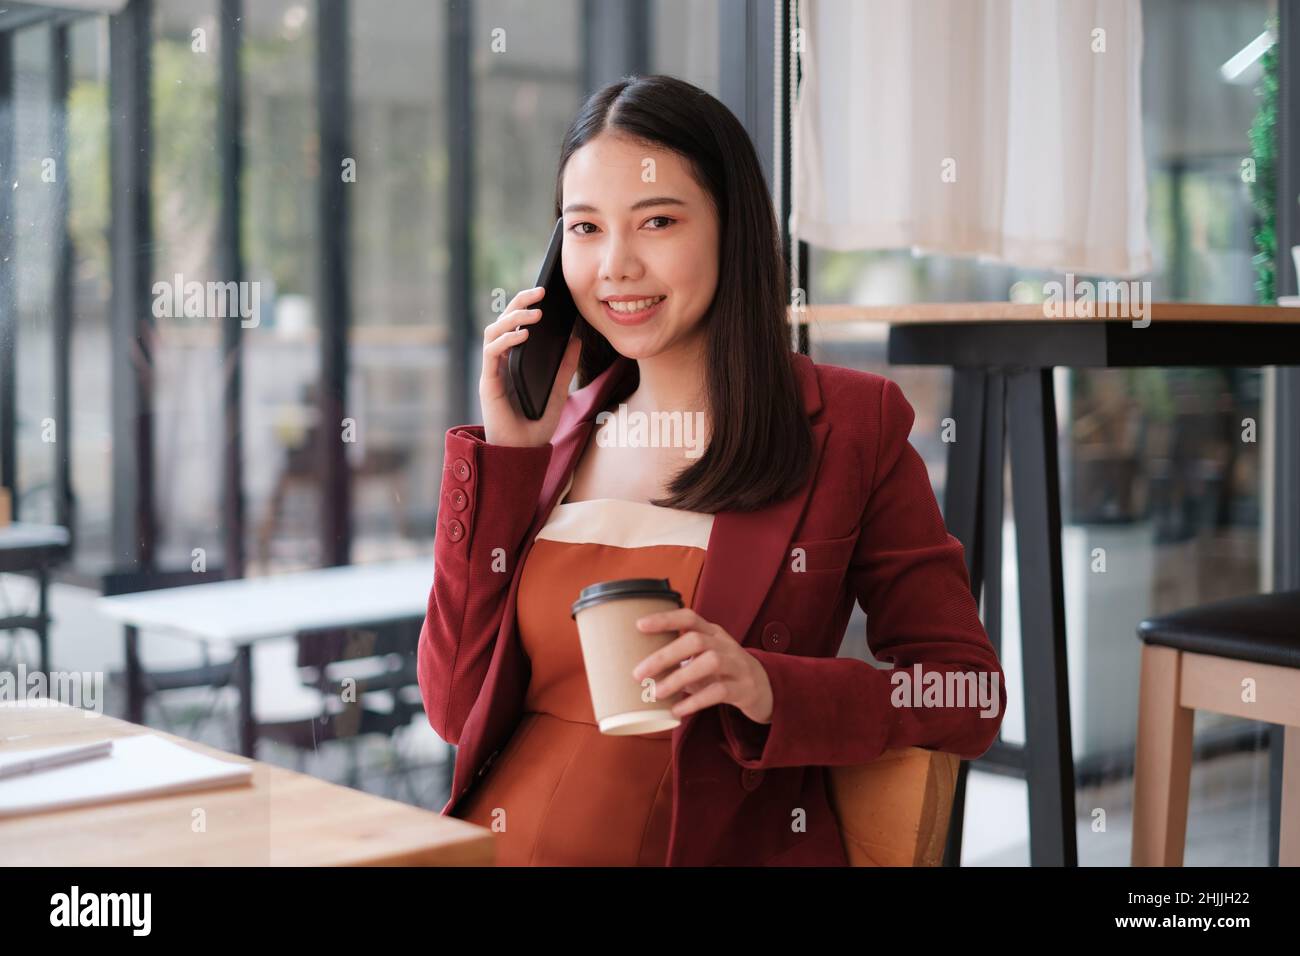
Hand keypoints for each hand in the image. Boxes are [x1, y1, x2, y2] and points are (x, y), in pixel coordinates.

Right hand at [480, 285, 581, 446]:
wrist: (523, 451)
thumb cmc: (537, 423)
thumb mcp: (559, 390)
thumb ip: (565, 366)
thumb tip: (576, 338)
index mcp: (516, 360)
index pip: (516, 324)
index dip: (526, 305)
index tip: (546, 292)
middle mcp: (501, 362)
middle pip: (502, 320)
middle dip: (519, 302)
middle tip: (541, 291)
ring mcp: (493, 370)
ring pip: (493, 331)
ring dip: (513, 318)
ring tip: (536, 314)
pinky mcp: (488, 382)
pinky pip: (491, 353)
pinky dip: (506, 340)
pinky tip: (524, 335)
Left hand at [630, 608, 772, 723]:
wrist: (766, 690)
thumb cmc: (725, 673)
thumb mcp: (705, 659)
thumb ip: (681, 661)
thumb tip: (641, 671)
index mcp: (713, 633)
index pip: (689, 617)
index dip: (665, 619)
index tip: (639, 625)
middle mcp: (726, 645)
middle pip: (696, 640)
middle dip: (665, 655)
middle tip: (638, 673)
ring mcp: (738, 665)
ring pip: (710, 662)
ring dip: (679, 677)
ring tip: (656, 692)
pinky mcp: (745, 689)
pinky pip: (720, 691)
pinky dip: (695, 701)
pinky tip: (677, 710)